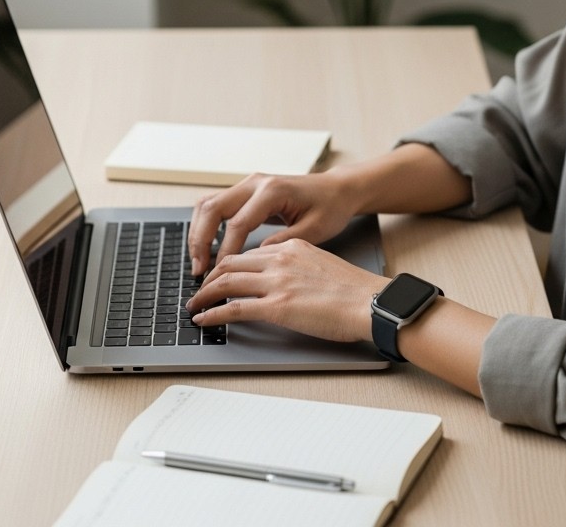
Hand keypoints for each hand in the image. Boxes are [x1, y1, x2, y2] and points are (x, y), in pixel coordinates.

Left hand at [184, 239, 388, 342]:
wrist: (371, 303)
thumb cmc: (355, 291)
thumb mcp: (322, 264)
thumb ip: (298, 266)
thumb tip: (284, 280)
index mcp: (292, 247)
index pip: (248, 253)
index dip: (226, 265)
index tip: (218, 276)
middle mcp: (280, 259)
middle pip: (229, 263)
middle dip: (209, 278)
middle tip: (199, 291)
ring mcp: (277, 282)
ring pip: (225, 282)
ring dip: (204, 295)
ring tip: (194, 306)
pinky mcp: (277, 307)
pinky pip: (234, 308)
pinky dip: (213, 313)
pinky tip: (203, 319)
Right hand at [188, 171, 358, 275]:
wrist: (336, 189)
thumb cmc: (330, 208)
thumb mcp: (314, 230)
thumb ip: (284, 243)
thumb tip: (255, 259)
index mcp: (272, 191)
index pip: (237, 223)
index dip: (224, 251)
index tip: (217, 275)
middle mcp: (255, 183)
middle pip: (212, 208)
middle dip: (200, 241)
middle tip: (199, 270)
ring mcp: (247, 184)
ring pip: (207, 204)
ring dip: (198, 233)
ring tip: (198, 262)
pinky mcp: (245, 191)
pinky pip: (215, 205)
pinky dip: (205, 226)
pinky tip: (206, 248)